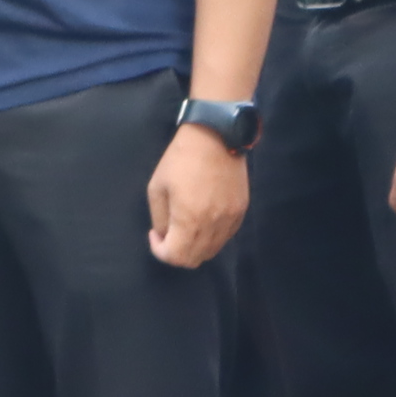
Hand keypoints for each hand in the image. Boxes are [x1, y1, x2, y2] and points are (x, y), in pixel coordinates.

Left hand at [146, 127, 247, 269]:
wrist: (216, 137)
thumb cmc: (179, 159)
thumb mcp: (157, 188)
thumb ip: (160, 218)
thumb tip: (165, 236)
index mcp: (189, 220)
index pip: (176, 257)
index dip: (160, 252)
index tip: (154, 235)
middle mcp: (214, 225)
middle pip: (195, 259)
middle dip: (177, 253)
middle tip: (167, 235)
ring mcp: (231, 219)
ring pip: (213, 250)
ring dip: (195, 247)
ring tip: (183, 228)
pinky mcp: (242, 211)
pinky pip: (226, 237)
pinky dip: (211, 238)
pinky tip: (201, 221)